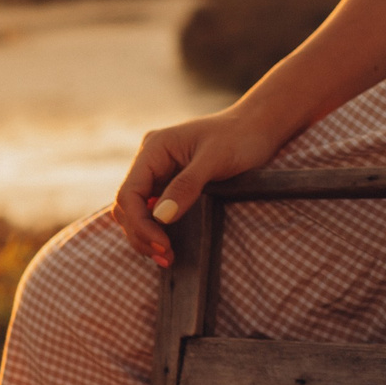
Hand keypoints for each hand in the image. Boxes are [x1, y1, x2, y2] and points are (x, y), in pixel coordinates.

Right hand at [111, 107, 281, 267]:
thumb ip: (186, 186)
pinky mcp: (169, 185)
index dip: (140, 223)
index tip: (163, 244)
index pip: (129, 193)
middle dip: (141, 234)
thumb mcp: (215, 159)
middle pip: (127, 206)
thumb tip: (160, 217)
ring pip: (135, 212)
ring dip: (145, 236)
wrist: (258, 128)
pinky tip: (168, 245)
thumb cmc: (240, 137)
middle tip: (166, 256)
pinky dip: (156, 230)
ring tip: (167, 256)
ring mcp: (158, 174)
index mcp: (154, 149)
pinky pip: (151, 211)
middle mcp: (150, 161)